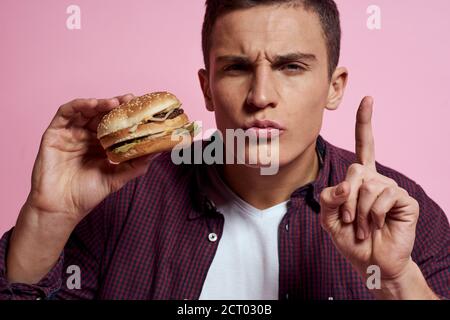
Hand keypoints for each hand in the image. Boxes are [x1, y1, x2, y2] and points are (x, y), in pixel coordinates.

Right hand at [26, 94, 158, 224]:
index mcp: (100, 146)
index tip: (140, 108)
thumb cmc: (86, 195)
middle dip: (116, 105)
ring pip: (85, 110)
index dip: (126, 115)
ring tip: (113, 102)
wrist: (61, 208)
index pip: (114, 124)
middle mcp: (86, 137)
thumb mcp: (117, 178)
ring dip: (100, 103)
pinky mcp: (54, 133)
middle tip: (129, 100)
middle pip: (101, 114)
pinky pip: (65, 113)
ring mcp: (70, 134)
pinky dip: (79, 105)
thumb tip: (158, 152)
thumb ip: (136, 165)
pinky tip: (92, 104)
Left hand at [319, 97, 419, 282]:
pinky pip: (383, 197)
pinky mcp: (405, 200)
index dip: (365, 122)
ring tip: (363, 226)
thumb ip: (329, 197)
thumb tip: (348, 184)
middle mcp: (377, 179)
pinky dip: (372, 216)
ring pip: (368, 187)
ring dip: (358, 212)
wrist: (370, 262)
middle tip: (348, 219)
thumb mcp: (328, 218)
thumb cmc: (350, 238)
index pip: (364, 146)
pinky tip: (376, 226)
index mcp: (360, 179)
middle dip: (346, 199)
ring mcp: (392, 188)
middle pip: (355, 170)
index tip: (367, 99)